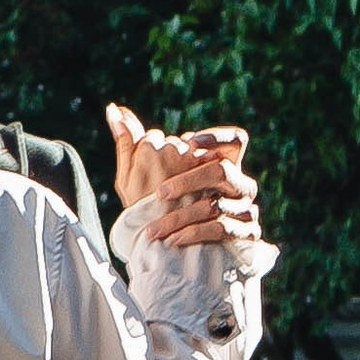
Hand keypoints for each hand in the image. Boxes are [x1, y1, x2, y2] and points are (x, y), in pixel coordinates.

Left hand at [105, 108, 262, 249]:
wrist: (173, 251)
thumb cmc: (157, 205)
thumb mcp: (140, 174)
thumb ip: (133, 141)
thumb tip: (112, 109)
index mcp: (222, 163)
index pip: (235, 139)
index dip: (217, 137)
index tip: (190, 142)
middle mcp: (239, 183)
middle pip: (221, 170)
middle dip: (188, 180)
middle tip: (160, 193)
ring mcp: (245, 208)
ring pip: (216, 205)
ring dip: (181, 216)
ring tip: (155, 228)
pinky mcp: (247, 234)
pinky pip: (223, 230)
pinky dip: (194, 233)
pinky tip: (172, 239)